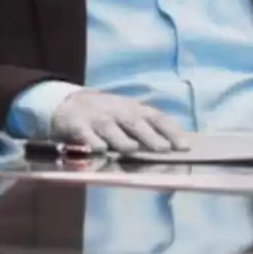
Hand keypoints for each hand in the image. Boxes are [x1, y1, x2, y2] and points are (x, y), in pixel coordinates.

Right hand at [49, 89, 189, 153]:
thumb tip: (172, 146)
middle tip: (164, 149)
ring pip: (111, 127)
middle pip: (136, 122)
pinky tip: (99, 149)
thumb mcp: (127, 115)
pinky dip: (92, 141)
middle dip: (151, 136)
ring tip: (133, 149)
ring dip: (122, 139)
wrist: (67, 103)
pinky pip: (85, 134)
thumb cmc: (106, 114)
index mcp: (134, 108)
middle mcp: (118, 111)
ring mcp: (97, 117)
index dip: (172, 130)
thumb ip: (146, 128)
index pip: (157, 117)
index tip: (185, 145)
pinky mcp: (77, 125)